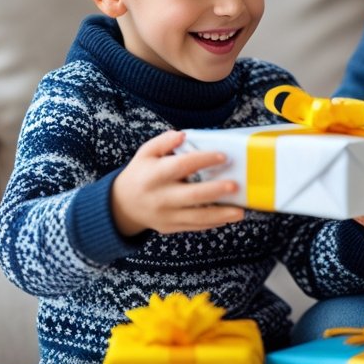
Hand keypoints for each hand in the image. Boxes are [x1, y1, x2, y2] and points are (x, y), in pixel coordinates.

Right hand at [111, 130, 244, 236]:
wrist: (123, 205)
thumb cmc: (141, 173)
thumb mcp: (146, 153)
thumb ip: (164, 142)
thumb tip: (183, 135)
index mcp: (154, 175)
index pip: (181, 166)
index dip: (203, 160)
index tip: (223, 156)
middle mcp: (161, 197)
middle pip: (191, 195)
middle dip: (215, 191)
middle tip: (235, 186)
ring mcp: (166, 215)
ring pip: (197, 217)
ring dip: (221, 214)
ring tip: (240, 212)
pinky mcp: (171, 227)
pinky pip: (195, 226)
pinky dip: (213, 222)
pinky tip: (229, 217)